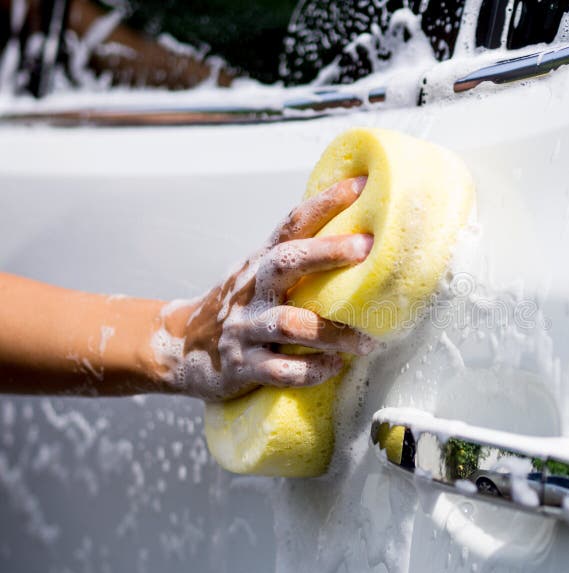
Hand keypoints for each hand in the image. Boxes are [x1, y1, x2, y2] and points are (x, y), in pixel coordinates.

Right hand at [154, 177, 375, 401]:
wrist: (178, 347)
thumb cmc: (237, 306)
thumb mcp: (257, 273)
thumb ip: (294, 256)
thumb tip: (352, 233)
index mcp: (261, 263)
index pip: (293, 224)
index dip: (325, 202)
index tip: (360, 184)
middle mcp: (253, 290)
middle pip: (287, 262)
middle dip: (327, 252)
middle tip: (366, 248)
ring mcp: (246, 328)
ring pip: (291, 324)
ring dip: (332, 333)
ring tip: (367, 341)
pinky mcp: (243, 367)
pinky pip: (281, 369)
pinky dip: (312, 370)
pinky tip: (335, 367)